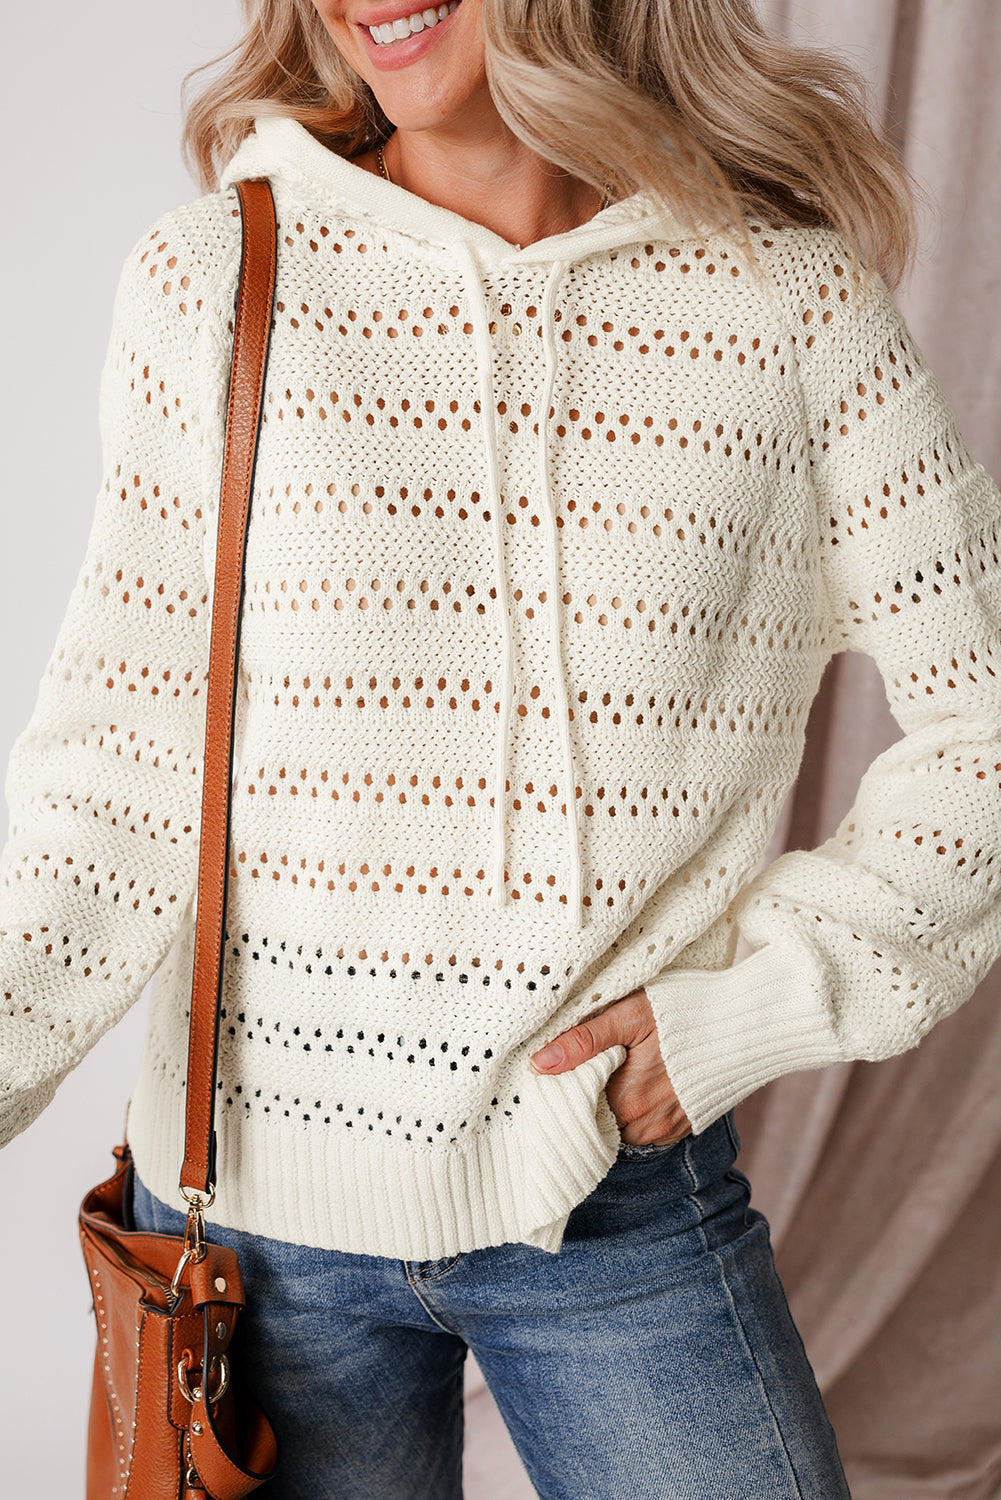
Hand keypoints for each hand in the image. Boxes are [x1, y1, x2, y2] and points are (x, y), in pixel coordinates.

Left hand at [529, 988, 691, 1146]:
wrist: (742, 1025)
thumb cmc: (684, 1014)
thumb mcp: (629, 1016)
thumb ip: (583, 1041)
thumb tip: (539, 1064)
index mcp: (626, 1102)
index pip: (575, 1112)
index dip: (564, 1092)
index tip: (559, 1073)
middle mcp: (645, 1127)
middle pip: (596, 1123)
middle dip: (585, 1100)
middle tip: (584, 1069)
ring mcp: (666, 1132)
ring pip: (618, 1128)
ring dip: (609, 1107)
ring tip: (612, 1073)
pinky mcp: (681, 1129)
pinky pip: (643, 1130)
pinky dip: (633, 1112)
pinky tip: (636, 1083)